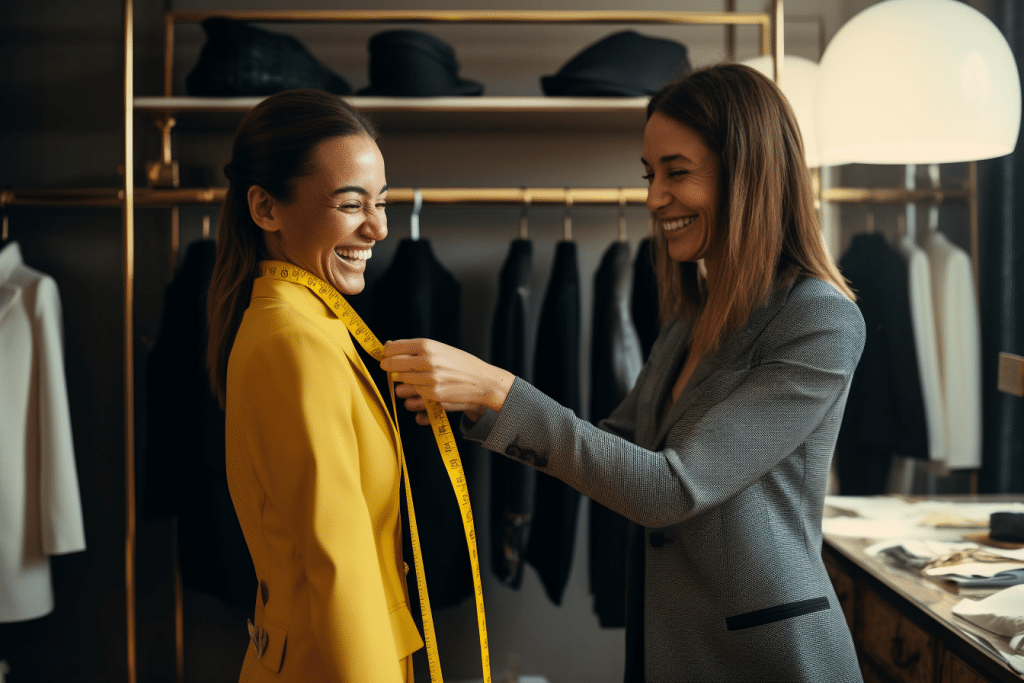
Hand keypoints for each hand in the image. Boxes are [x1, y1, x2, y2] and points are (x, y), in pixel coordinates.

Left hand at [380, 339, 514, 425]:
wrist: (482, 381)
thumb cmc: (460, 363)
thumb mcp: (440, 349)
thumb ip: (416, 348)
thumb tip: (388, 346)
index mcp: (427, 345)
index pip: (393, 349)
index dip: (386, 354)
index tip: (385, 356)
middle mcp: (427, 360)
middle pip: (392, 365)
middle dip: (389, 368)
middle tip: (390, 369)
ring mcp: (429, 379)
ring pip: (399, 382)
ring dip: (402, 383)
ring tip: (413, 380)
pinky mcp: (433, 395)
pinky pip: (411, 396)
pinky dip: (414, 395)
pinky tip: (424, 390)